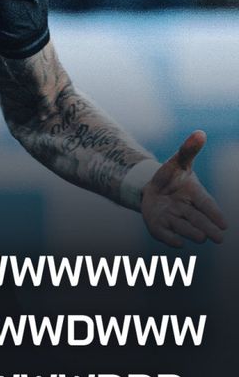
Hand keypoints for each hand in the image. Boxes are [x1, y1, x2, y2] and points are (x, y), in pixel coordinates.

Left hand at [141, 131, 226, 246]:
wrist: (151, 188)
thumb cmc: (171, 176)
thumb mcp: (178, 161)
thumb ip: (188, 150)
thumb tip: (200, 133)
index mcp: (195, 194)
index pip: (207, 204)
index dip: (215, 213)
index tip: (224, 224)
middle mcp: (187, 210)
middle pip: (199, 220)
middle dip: (208, 228)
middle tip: (218, 237)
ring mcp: (174, 219)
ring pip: (184, 228)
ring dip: (191, 232)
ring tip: (200, 237)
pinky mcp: (160, 227)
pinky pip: (165, 235)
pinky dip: (170, 239)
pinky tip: (177, 243)